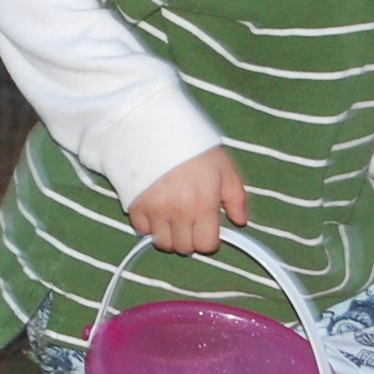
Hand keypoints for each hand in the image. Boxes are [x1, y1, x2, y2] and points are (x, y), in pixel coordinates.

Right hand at [130, 146, 247, 253]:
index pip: (206, 245)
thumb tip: (240, 221)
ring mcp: (154, 210)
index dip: (209, 239)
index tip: (208, 228)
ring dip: (170, 234)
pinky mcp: (134, 205)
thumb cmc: (192, 144)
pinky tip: (156, 209)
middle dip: (190, 238)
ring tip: (174, 217)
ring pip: (162, 243)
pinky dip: (149, 224)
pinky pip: (141, 229)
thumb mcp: (224, 166)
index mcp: (204, 204)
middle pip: (184, 248)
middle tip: (191, 221)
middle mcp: (179, 212)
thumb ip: (236, 197)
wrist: (154, 124)